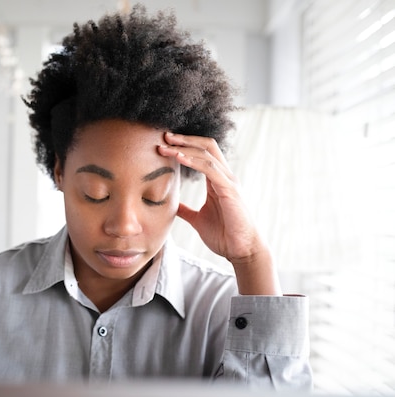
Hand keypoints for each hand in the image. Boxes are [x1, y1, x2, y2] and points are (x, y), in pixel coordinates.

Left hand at [158, 132, 280, 294]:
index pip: (203, 153)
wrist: (242, 251)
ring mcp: (229, 182)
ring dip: (184, 148)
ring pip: (207, 154)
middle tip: (164, 136)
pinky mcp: (230, 190)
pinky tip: (179, 158)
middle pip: (206, 146)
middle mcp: (225, 177)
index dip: (185, 145)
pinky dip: (194, 162)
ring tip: (165, 146)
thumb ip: (186, 210)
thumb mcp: (198, 219)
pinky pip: (211, 169)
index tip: (165, 143)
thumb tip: (173, 206)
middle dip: (184, 139)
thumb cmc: (224, 236)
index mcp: (218, 181)